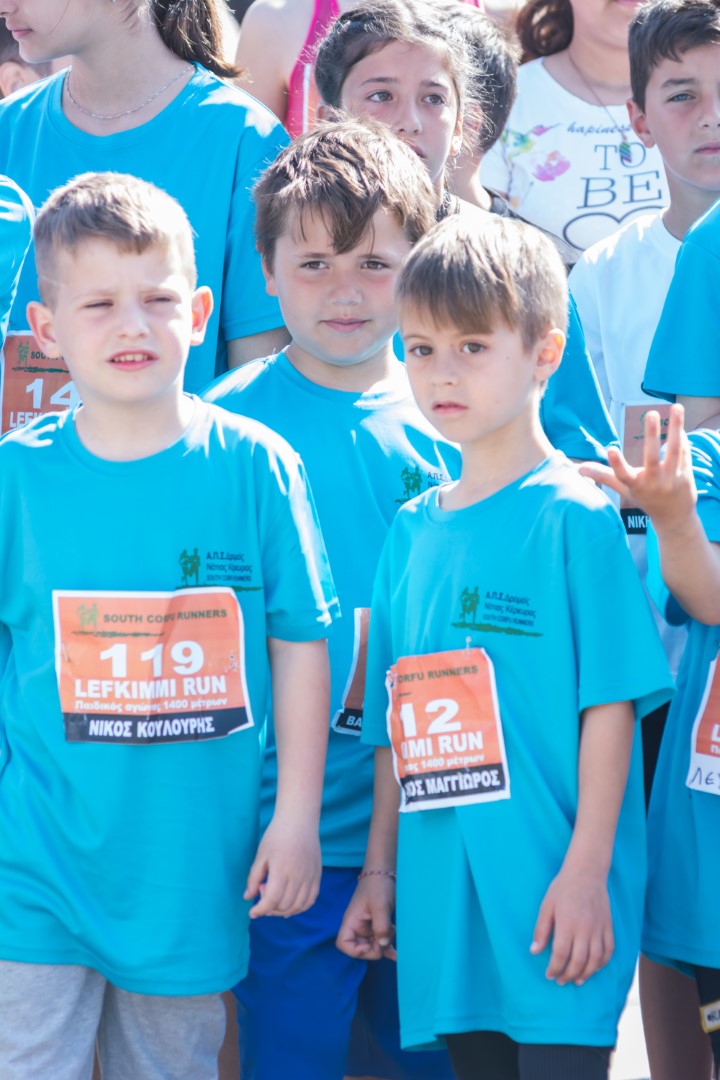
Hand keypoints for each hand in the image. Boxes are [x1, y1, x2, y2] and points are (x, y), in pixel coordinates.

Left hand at [244, 815, 320, 918]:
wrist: (299, 820)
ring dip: (284, 910)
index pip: (272, 900)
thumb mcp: (261, 855)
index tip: (252, 913)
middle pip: (285, 905)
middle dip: (270, 908)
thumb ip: (254, 878)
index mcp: (282, 869)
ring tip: (275, 900)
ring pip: (299, 906)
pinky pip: (311, 900)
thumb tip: (247, 898)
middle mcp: (299, 876)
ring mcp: (310, 876)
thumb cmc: (277, 835)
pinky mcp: (317, 875)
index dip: (261, 910)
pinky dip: (300, 907)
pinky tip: (289, 904)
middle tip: (262, 891)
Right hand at [336, 874, 396, 960]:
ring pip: (372, 946)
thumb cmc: (378, 885)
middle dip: (374, 949)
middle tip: (386, 940)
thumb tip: (382, 945)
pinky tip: (397, 951)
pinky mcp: (378, 925)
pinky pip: (380, 941)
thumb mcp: (380, 905)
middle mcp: (357, 926)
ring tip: (394, 937)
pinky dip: (388, 946)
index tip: (369, 945)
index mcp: (352, 921)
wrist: (385, 872)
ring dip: (383, 947)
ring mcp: (368, 927)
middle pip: (360, 948)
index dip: (355, 950)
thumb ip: (380, 926)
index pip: (343, 943)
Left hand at [530, 865, 613, 985]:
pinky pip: (609, 950)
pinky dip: (602, 963)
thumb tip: (534, 951)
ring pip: (595, 960)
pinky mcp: (609, 926)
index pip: (561, 954)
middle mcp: (585, 929)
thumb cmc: (563, 888)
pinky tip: (594, 968)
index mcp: (567, 923)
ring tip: (577, 980)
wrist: (587, 872)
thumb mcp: (547, 906)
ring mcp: (599, 928)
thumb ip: (541, 929)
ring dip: (586, 974)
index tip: (549, 975)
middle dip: (569, 975)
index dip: (554, 968)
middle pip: (578, 961)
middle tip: (561, 980)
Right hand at [579, 405, 695, 529]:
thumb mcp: (623, 488)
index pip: (622, 475)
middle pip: (652, 458)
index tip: (610, 450)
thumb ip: (603, 475)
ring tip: (676, 407)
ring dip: (676, 427)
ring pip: (674, 450)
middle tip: (651, 413)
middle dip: (651, 435)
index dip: (616, 463)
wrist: (674, 518)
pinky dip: (682, 437)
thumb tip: (578, 468)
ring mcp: (671, 478)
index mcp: (634, 485)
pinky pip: (684, 452)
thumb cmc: (644, 498)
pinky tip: (679, 423)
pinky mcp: (686, 474)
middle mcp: (653, 482)